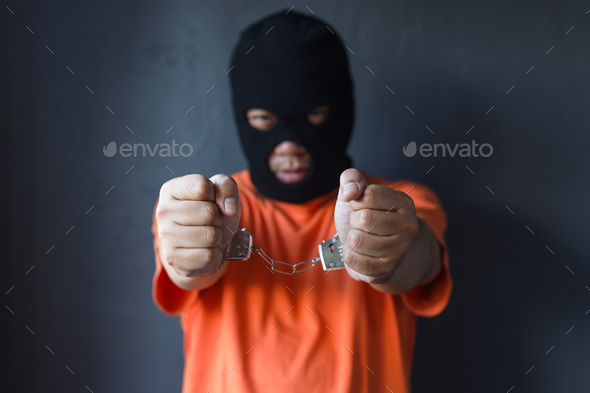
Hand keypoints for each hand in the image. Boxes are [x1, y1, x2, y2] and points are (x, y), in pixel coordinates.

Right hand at [156, 174, 239, 277]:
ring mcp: (165, 236)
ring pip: (210, 236)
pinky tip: (203, 249)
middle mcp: (163, 211)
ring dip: (216, 236)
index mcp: (171, 189)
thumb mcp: (222, 193)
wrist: (204, 244)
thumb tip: (229, 207)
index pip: (202, 186)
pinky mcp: (172, 258)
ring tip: (206, 234)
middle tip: (209, 221)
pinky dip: (213, 253)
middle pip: (209, 212)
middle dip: (218, 218)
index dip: (215, 195)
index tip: (210, 200)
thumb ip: (227, 186)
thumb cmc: (212, 213)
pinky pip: (208, 256)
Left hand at [334, 169, 418, 284]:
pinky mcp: (386, 270)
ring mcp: (399, 251)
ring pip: (357, 240)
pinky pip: (352, 259)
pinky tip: (360, 252)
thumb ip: (351, 179)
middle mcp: (408, 227)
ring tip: (361, 238)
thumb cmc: (363, 216)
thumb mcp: (356, 192)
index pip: (370, 195)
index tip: (362, 206)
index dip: (357, 201)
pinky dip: (349, 254)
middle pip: (364, 219)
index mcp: (404, 203)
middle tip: (361, 225)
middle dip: (353, 220)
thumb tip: (351, 190)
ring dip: (351, 238)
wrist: (371, 248)